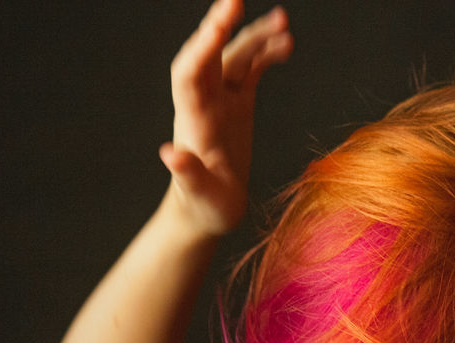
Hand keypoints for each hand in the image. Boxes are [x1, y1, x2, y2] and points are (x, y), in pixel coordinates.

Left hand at [160, 0, 292, 236]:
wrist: (208, 209)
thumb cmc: (203, 207)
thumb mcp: (198, 195)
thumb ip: (187, 174)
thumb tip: (169, 154)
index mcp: (194, 120)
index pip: (190, 74)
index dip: (202, 48)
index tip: (217, 26)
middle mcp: (204, 102)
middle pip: (209, 54)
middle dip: (220, 25)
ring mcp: (222, 100)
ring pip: (235, 57)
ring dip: (254, 35)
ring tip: (282, 20)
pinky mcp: (239, 103)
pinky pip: (251, 69)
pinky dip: (266, 54)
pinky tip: (286, 43)